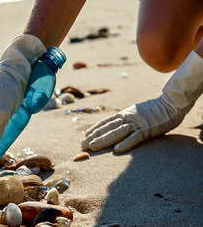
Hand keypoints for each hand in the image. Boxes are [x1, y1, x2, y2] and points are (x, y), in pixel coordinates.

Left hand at [82, 51, 202, 152]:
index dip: (94, 129)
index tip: (84, 136)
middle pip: (108, 128)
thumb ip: (125, 119)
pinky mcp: (148, 130)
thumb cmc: (153, 110)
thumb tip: (115, 125)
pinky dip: (126, 144)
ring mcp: (137, 124)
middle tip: (82, 145)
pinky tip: (116, 150)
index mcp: (124, 114)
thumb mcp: (135, 113)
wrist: (171, 104)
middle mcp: (128, 118)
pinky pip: (135, 138)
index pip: (106, 122)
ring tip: (92, 147)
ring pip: (117, 133)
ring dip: (104, 140)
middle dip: (94, 137)